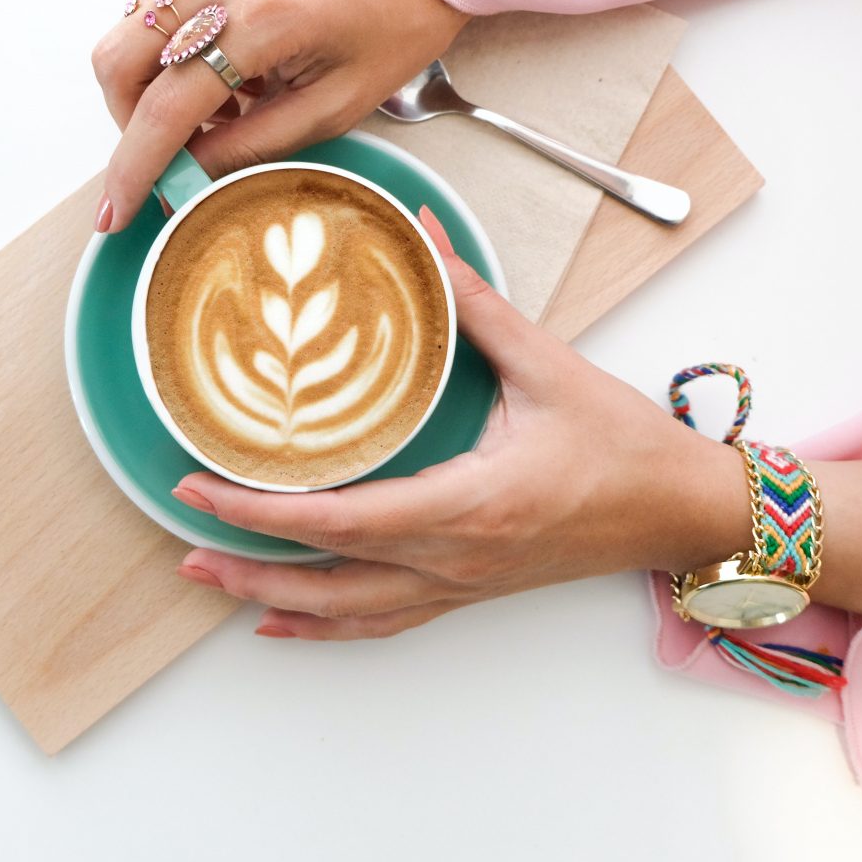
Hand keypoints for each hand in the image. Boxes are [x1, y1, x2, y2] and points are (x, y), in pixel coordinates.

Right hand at [90, 0, 468, 231]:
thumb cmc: (394, 25)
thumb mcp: (335, 107)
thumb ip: (251, 146)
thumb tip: (184, 178)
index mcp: (266, 16)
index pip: (168, 106)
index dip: (135, 166)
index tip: (116, 211)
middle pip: (120, 58)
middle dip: (129, 120)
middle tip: (168, 152)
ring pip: (130, 27)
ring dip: (153, 83)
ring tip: (218, 108)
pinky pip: (161, 0)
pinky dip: (176, 46)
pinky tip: (227, 67)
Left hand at [170, 209, 752, 639]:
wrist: (681, 512)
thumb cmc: (626, 446)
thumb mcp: (549, 366)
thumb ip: (475, 302)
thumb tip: (422, 235)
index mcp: (469, 504)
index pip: (339, 520)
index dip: (260, 510)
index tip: (200, 488)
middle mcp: (455, 559)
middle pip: (326, 577)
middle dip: (245, 558)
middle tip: (180, 531)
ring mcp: (460, 585)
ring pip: (346, 612)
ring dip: (272, 600)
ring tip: (208, 578)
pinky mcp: (469, 590)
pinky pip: (383, 622)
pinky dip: (325, 627)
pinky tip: (284, 625)